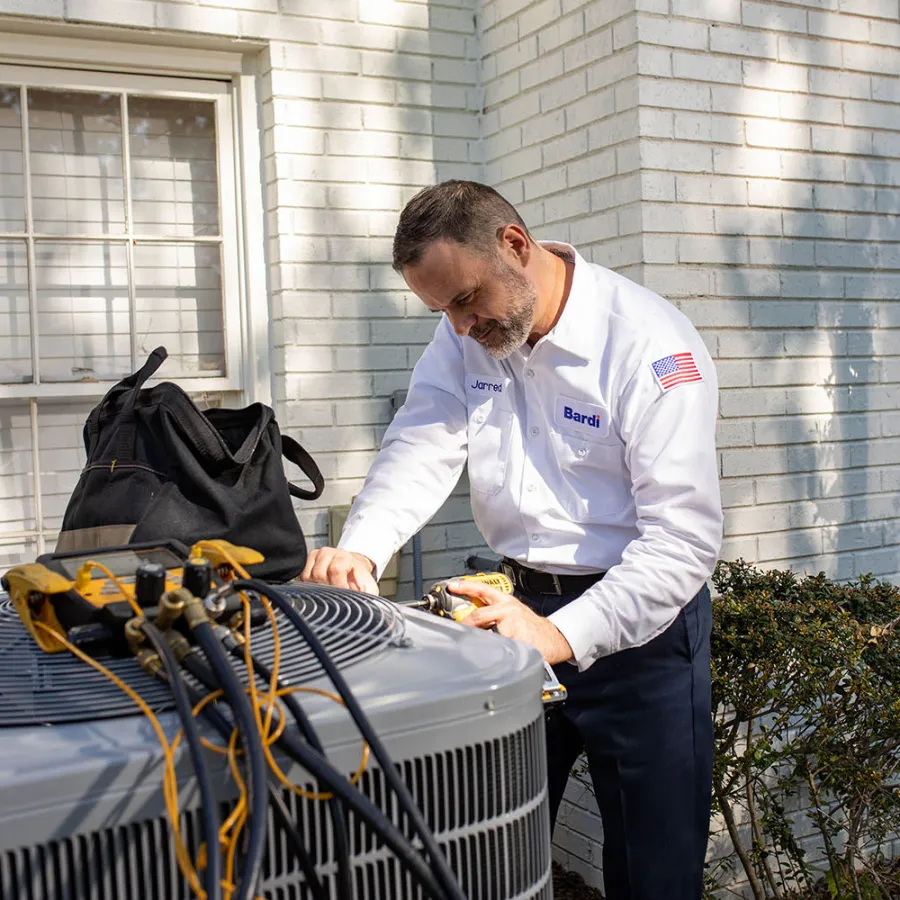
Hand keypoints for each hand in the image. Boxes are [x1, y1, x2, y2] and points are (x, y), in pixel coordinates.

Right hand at [301, 547, 378, 594]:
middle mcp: (328, 553)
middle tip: (333, 595)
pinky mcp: (305, 562)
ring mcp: (315, 556)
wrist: (352, 568)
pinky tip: (317, 589)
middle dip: (326, 588)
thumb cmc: (358, 579)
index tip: (342, 594)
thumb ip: (367, 595)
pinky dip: (307, 586)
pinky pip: (300, 576)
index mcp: (343, 556)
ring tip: (326, 591)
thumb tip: (364, 606)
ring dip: (316, 588)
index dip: (338, 585)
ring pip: (307, 576)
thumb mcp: (368, 587)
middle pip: (319, 573)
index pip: (336, 569)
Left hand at [447, 580, 573, 664]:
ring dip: (481, 642)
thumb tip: (469, 620)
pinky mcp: (516, 640)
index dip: (465, 587)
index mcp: (506, 601)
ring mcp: (512, 625)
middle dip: (466, 625)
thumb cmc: (530, 626)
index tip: (452, 587)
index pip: (482, 589)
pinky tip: (497, 655)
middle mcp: (508, 609)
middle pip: (479, 615)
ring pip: (486, 634)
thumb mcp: (512, 612)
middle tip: (459, 632)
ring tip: (483, 647)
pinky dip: (492, 653)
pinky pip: (497, 647)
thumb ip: (493, 613)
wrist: (551, 639)